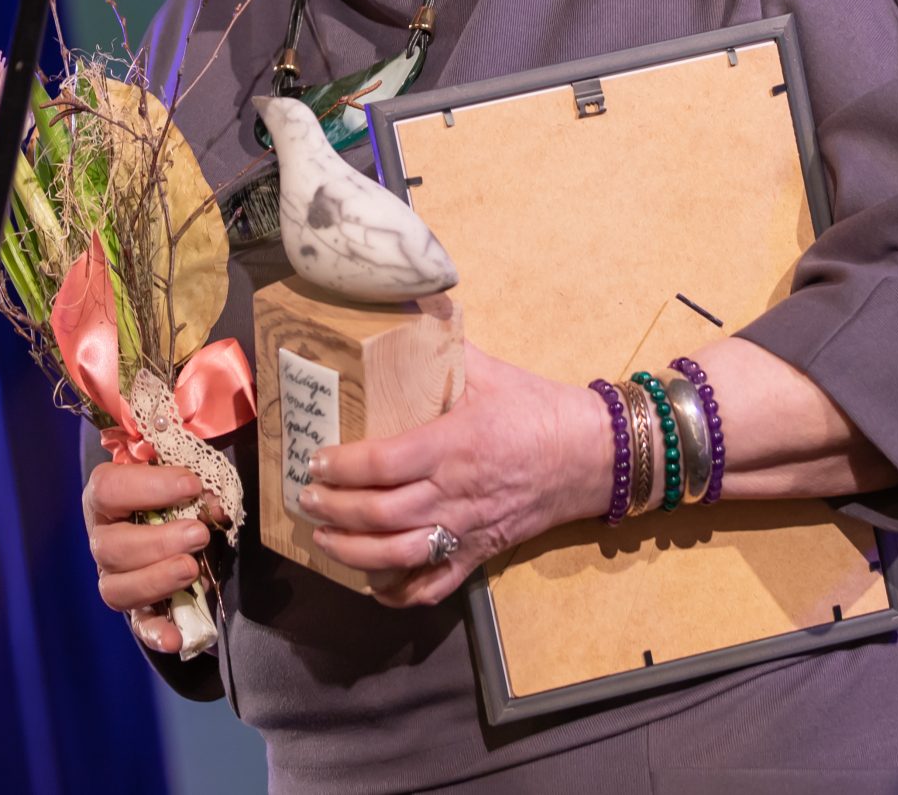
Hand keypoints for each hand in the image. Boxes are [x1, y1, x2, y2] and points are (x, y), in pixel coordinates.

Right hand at [82, 460, 218, 654]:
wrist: (178, 521)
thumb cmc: (174, 490)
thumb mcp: (180, 476)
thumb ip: (190, 477)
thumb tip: (210, 500)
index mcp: (106, 497)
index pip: (108, 488)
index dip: (148, 486)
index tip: (190, 485)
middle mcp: (103, 538)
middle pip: (110, 546)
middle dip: (157, 542)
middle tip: (198, 534)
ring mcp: (116, 576)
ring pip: (116, 588)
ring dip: (157, 580)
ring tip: (192, 570)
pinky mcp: (138, 607)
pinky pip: (140, 624)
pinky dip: (156, 633)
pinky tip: (175, 638)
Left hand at [299, 346, 610, 607]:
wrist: (591, 455)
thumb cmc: (536, 408)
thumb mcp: (488, 369)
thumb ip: (443, 345)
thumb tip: (407, 305)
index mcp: (453, 445)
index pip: (382, 464)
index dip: (342, 467)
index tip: (316, 459)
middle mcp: (454, 493)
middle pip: (379, 515)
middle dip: (333, 509)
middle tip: (306, 497)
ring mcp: (467, 530)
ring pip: (398, 555)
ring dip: (352, 552)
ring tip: (323, 538)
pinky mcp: (481, 554)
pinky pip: (435, 585)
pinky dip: (400, 593)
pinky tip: (373, 584)